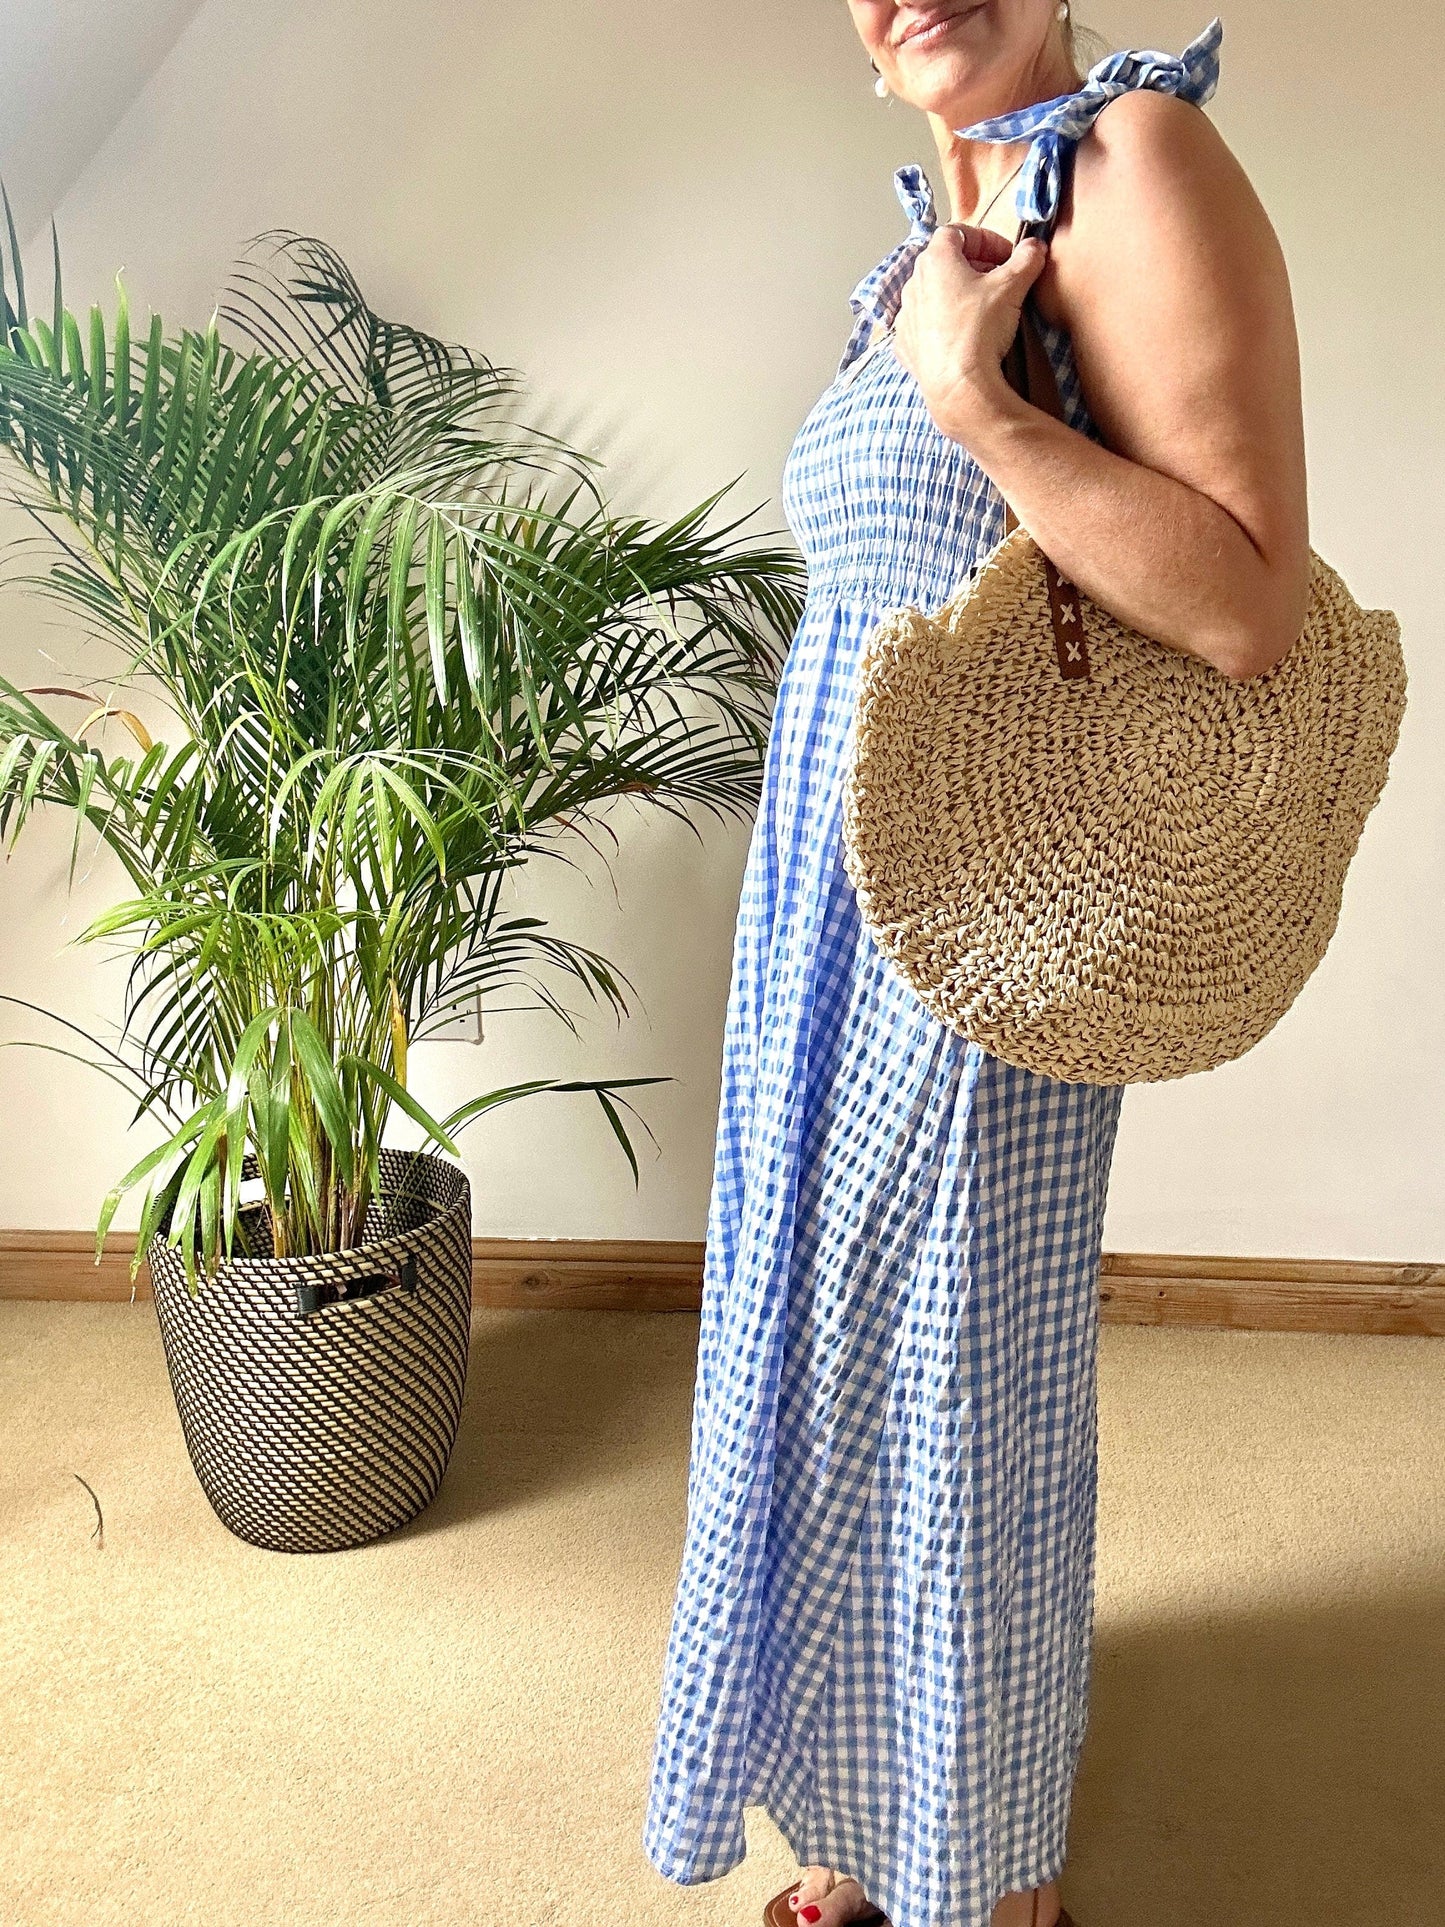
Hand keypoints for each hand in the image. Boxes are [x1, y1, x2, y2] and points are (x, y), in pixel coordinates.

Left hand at [893, 225, 1047, 440]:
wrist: (958, 385)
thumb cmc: (979, 330)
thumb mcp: (1011, 287)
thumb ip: (1026, 260)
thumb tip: (1034, 247)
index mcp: (935, 261)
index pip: (957, 232)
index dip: (985, 239)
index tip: (1005, 255)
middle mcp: (914, 284)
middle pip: (943, 262)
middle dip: (973, 266)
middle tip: (997, 279)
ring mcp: (906, 317)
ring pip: (932, 294)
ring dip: (955, 294)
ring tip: (980, 309)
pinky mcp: (906, 346)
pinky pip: (923, 325)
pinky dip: (941, 323)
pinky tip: (961, 334)